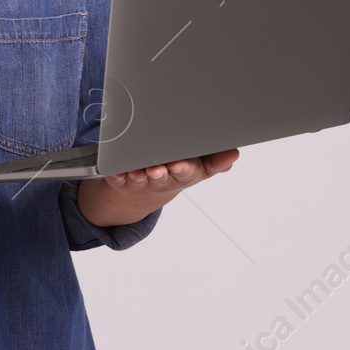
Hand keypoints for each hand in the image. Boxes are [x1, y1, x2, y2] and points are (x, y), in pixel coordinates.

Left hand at [76, 148, 239, 227]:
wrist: (141, 196)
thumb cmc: (174, 174)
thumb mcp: (199, 169)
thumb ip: (217, 161)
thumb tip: (234, 153)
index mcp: (183, 174)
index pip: (187, 172)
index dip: (183, 169)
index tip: (180, 165)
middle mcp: (161, 179)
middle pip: (162, 177)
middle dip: (162, 173)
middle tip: (161, 169)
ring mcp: (140, 180)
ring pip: (139, 179)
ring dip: (139, 176)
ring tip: (138, 172)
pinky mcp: (119, 178)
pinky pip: (116, 177)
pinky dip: (115, 174)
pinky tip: (115, 170)